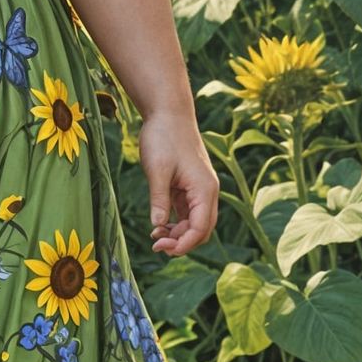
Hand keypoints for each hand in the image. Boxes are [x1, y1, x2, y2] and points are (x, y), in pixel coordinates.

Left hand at [138, 108, 217, 255]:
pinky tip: (159, 226)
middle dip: (182, 242)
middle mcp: (206, 191)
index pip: (201, 228)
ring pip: (195, 222)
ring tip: (155, 236)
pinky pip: (187, 212)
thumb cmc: (164, 137)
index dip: (183, 244)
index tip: (161, 248)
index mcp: (204, 189)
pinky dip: (176, 221)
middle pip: (202, 229)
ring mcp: (198, 189)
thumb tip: (158, 226)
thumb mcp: (157, 170)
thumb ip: (159, 200)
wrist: (168, 113)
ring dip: (178, 233)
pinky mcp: (188, 186)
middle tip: (156, 245)